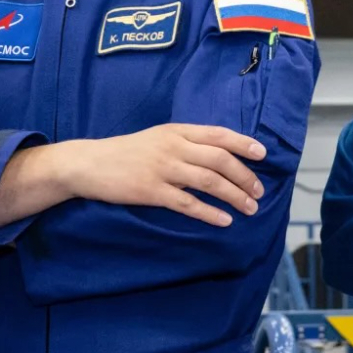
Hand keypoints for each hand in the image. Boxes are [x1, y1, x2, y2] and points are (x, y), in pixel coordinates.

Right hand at [58, 124, 266, 226]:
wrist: (89, 163)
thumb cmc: (125, 152)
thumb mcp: (157, 137)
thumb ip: (184, 142)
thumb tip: (217, 153)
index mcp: (176, 131)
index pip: (218, 134)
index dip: (243, 144)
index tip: (262, 155)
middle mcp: (173, 147)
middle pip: (219, 159)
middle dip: (244, 175)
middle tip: (258, 191)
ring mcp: (163, 169)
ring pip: (209, 181)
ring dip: (234, 195)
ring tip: (250, 208)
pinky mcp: (152, 191)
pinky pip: (188, 203)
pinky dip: (210, 213)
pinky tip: (224, 221)